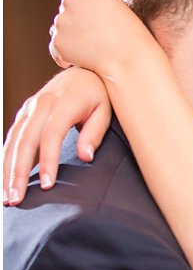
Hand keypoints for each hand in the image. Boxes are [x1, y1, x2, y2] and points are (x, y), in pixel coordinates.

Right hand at [3, 69, 112, 203]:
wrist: (84, 71)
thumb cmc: (99, 95)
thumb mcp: (105, 111)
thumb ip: (94, 133)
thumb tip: (86, 157)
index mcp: (64, 103)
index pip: (51, 135)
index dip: (47, 161)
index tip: (46, 185)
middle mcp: (41, 104)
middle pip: (25, 141)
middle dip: (18, 172)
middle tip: (15, 199)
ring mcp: (30, 108)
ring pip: (13, 141)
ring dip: (7, 169)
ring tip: (7, 196)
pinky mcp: (24, 114)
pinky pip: (12, 138)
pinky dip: (6, 158)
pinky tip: (5, 178)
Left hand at [48, 0, 153, 75]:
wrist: (132, 59)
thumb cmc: (131, 35)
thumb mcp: (116, 8)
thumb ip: (91, 4)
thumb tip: (67, 15)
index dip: (86, 9)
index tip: (100, 21)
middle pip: (67, 10)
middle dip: (76, 22)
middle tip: (98, 36)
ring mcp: (61, 20)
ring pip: (61, 29)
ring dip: (72, 39)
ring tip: (96, 49)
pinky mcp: (57, 41)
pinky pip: (56, 48)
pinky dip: (66, 55)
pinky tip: (84, 60)